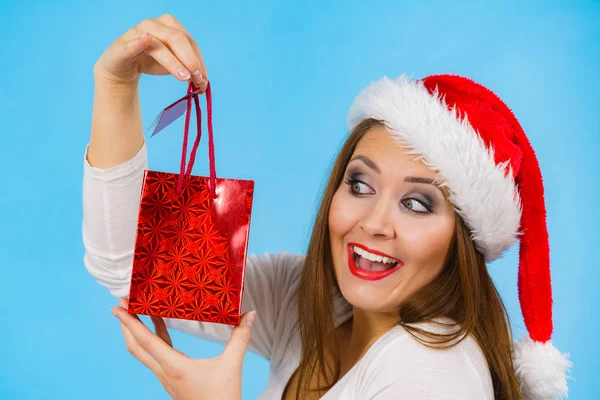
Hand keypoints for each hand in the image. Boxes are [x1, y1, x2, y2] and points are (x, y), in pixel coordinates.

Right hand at [94, 14, 207, 90]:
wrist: (122, 68)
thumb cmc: (151, 62)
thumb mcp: (173, 65)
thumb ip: (188, 69)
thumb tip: (203, 83)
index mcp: (170, 25)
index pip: (190, 41)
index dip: (199, 61)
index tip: (204, 80)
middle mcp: (154, 25)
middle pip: (177, 39)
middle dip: (190, 60)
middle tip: (197, 79)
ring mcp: (137, 33)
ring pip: (158, 45)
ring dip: (173, 62)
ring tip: (184, 77)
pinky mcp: (123, 45)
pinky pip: (131, 44)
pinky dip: (138, 42)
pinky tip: (146, 39)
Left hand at [112, 298, 255, 399]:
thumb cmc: (223, 398)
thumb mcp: (232, 365)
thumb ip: (240, 338)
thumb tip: (248, 314)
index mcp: (174, 367)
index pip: (145, 341)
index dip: (129, 322)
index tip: (117, 306)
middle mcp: (165, 372)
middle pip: (136, 347)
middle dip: (125, 325)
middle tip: (122, 303)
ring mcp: (166, 378)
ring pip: (143, 353)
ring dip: (137, 332)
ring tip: (137, 311)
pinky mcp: (172, 380)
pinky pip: (156, 357)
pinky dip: (153, 340)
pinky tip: (159, 329)